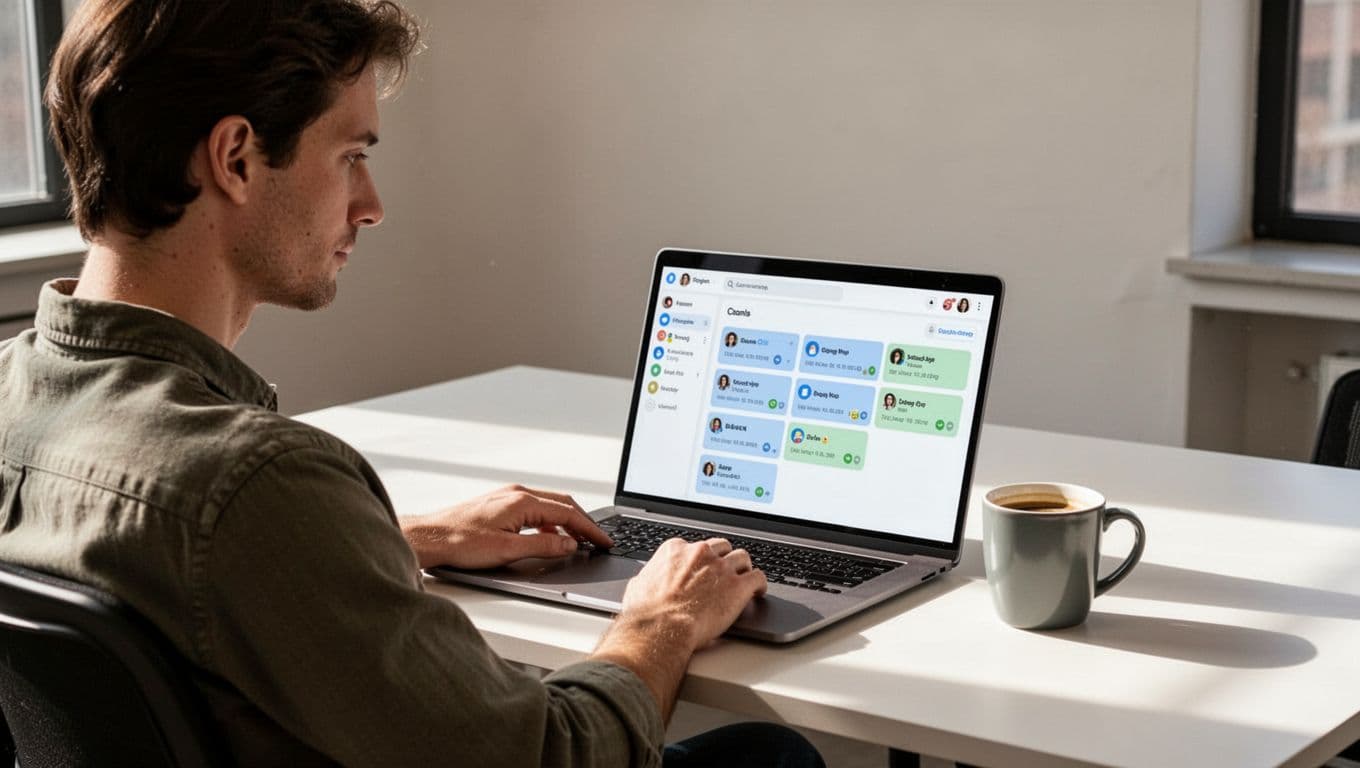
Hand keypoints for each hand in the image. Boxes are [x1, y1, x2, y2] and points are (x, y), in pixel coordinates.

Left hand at [399, 484, 611, 569]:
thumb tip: (569, 545)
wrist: (430, 537)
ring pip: (548, 507)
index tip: (604, 541)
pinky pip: (534, 510)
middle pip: (562, 504)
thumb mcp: (508, 550)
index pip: (568, 513)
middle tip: (598, 540)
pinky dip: (549, 524)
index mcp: (523, 501)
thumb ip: (543, 547)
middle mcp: (517, 493)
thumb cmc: (460, 542)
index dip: (590, 529)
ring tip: (578, 542)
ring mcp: (508, 497)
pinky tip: (548, 539)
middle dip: (583, 523)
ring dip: (566, 523)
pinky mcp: (499, 505)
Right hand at [618, 537, 767, 651]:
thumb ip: (648, 578)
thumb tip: (644, 583)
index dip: (702, 559)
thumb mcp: (638, 586)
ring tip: (745, 578)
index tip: (704, 568)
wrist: (660, 629)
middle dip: (724, 558)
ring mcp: (721, 568)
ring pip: (742, 557)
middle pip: (721, 547)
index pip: (696, 547)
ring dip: (743, 568)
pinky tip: (758, 591)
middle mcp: (700, 553)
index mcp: (676, 550)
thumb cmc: (646, 613)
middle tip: (726, 571)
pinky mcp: (738, 586)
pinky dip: (759, 584)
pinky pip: (758, 577)